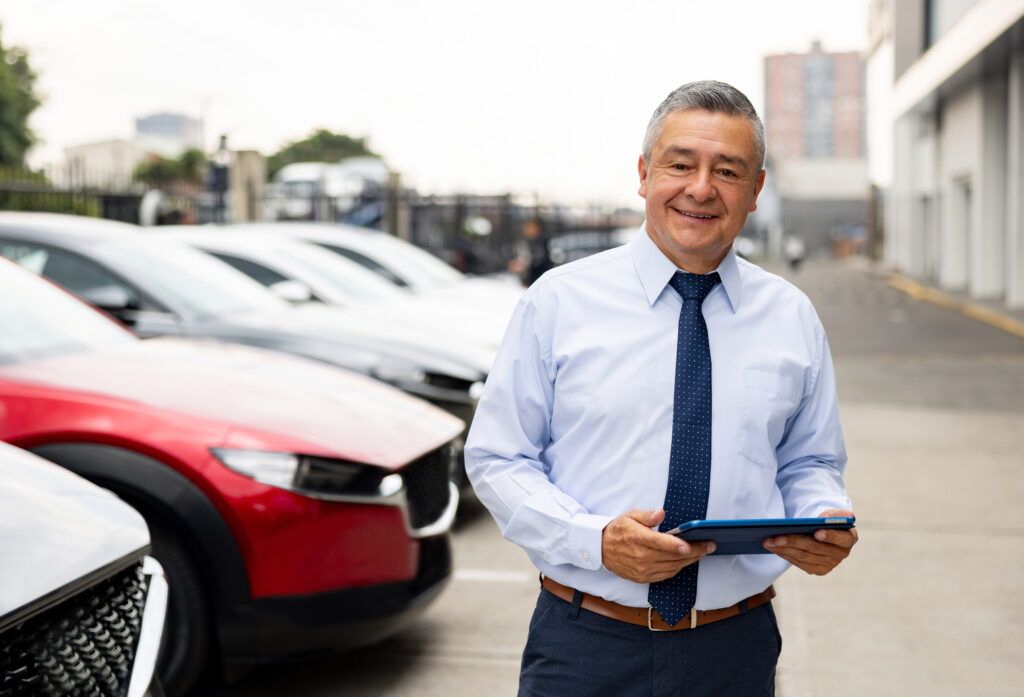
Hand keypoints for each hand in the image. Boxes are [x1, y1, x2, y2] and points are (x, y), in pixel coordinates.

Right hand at [601, 508, 715, 583]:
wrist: (601, 549)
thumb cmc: (618, 530)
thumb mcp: (629, 516)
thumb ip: (647, 515)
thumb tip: (661, 513)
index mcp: (637, 538)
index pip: (662, 543)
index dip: (679, 545)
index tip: (693, 544)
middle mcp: (640, 556)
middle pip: (673, 556)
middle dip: (694, 551)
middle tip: (710, 546)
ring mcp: (642, 569)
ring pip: (673, 567)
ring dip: (689, 560)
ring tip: (702, 552)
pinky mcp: (644, 578)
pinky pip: (667, 574)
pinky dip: (679, 567)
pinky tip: (686, 560)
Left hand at [763, 508, 857, 575]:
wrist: (825, 531)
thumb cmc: (828, 520)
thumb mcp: (833, 512)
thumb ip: (834, 514)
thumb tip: (825, 518)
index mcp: (849, 538)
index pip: (842, 538)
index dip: (830, 536)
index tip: (817, 532)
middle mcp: (841, 553)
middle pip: (815, 548)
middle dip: (793, 541)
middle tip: (775, 537)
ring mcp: (830, 564)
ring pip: (804, 557)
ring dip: (784, 549)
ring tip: (768, 542)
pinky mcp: (819, 570)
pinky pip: (800, 563)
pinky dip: (786, 555)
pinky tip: (774, 548)